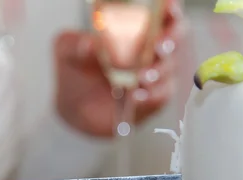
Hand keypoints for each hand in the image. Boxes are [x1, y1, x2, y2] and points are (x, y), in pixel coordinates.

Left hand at [54, 0, 183, 137]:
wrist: (73, 106)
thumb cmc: (76, 68)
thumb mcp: (67, 50)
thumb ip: (74, 44)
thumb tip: (89, 44)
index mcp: (135, 27)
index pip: (161, 13)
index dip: (170, 9)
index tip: (169, 6)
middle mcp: (150, 48)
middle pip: (175, 36)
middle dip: (171, 39)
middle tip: (159, 46)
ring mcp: (154, 74)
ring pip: (168, 69)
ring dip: (158, 72)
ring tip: (141, 77)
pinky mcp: (152, 99)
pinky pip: (161, 96)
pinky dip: (151, 95)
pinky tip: (136, 96)